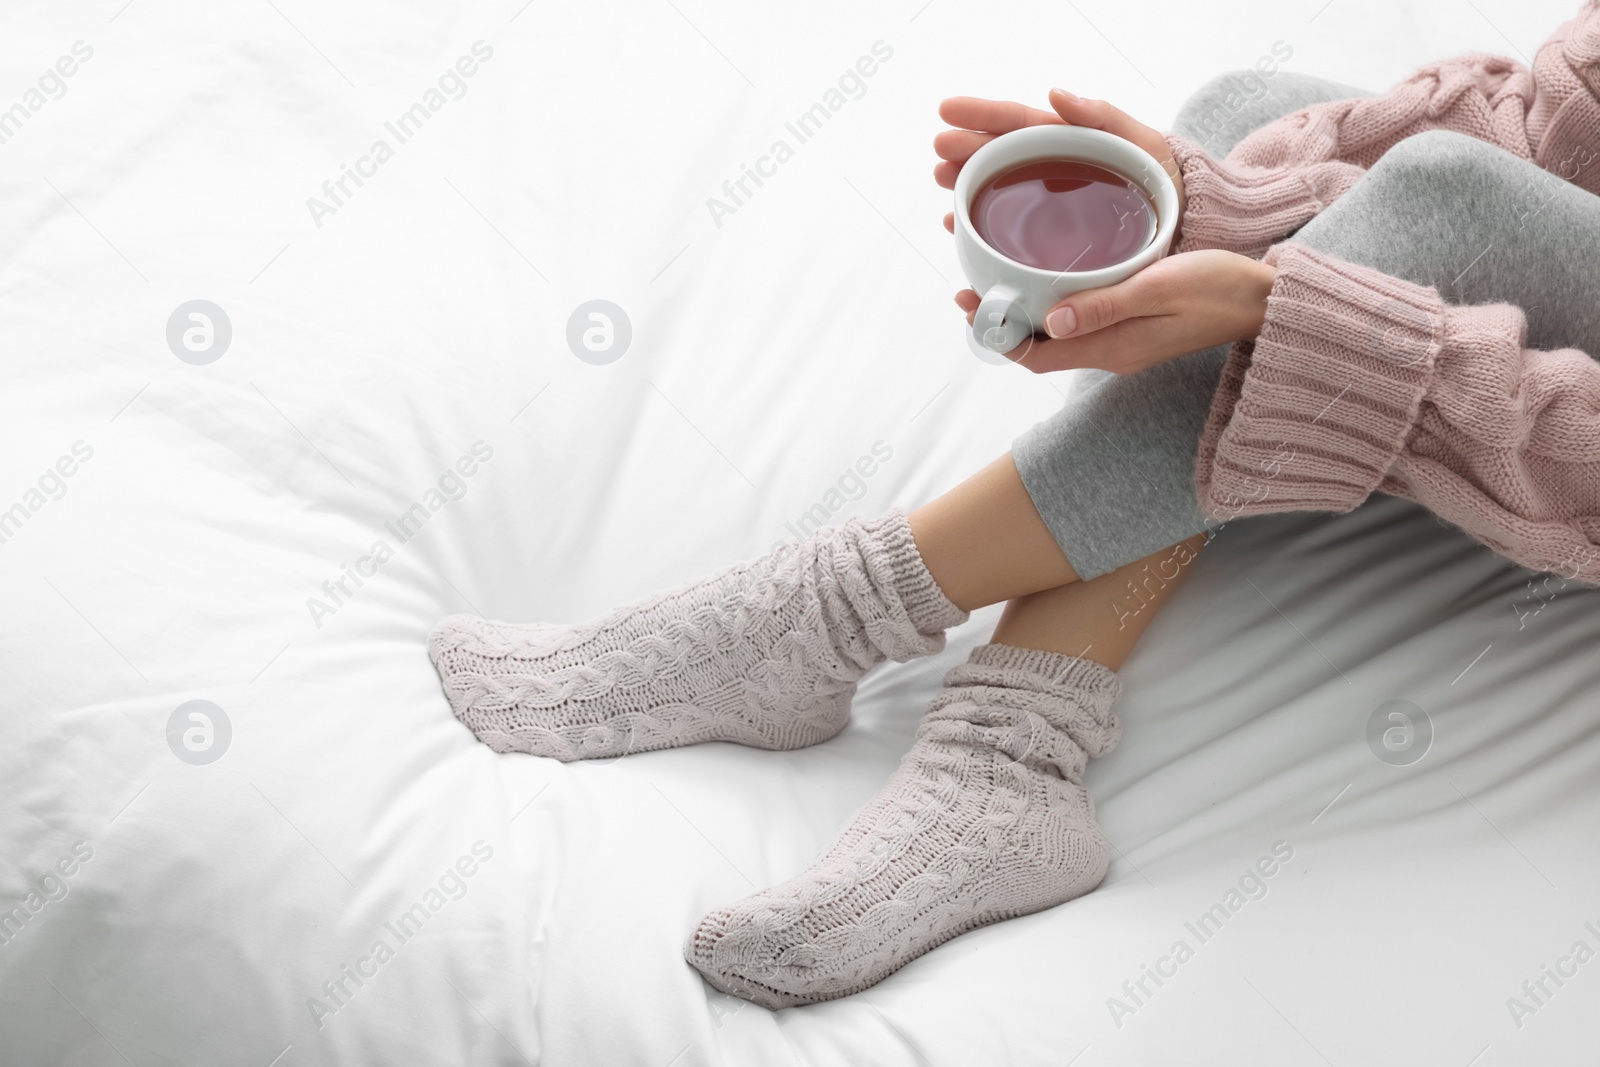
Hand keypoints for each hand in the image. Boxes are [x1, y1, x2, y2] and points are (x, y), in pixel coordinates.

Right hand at [934, 88, 1185, 235]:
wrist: (1182, 227)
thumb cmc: (1164, 178)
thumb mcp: (1143, 140)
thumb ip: (1104, 117)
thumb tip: (1057, 94)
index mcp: (1067, 141)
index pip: (1018, 123)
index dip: (982, 114)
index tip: (947, 110)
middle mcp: (1049, 170)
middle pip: (997, 156)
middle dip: (964, 151)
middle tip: (938, 152)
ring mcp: (1045, 203)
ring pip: (995, 190)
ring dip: (964, 186)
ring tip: (943, 184)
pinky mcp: (1046, 237)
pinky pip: (1005, 230)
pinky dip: (979, 228)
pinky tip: (959, 228)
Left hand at [954, 249, 1276, 374]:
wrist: (1266, 300)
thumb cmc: (1221, 286)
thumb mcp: (1160, 287)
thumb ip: (1106, 305)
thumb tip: (1051, 319)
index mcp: (1114, 349)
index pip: (1039, 356)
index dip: (999, 337)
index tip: (970, 306)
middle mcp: (1112, 353)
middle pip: (1041, 348)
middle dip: (1003, 324)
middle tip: (969, 288)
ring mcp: (1122, 343)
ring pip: (1058, 336)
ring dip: (1024, 315)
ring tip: (995, 280)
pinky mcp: (1132, 328)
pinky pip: (1079, 324)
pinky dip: (1052, 306)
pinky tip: (1044, 279)